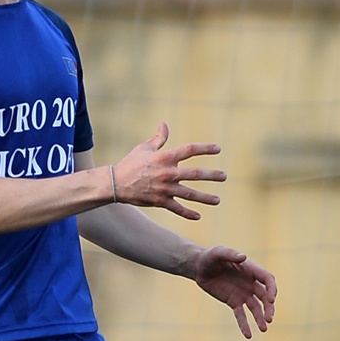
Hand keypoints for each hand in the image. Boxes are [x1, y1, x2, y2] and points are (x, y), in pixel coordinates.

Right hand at [111, 122, 225, 219]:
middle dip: (211, 175)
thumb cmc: (131, 163)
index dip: (205, 148)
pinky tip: (198, 216)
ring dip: (205, 198)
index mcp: (164, 157)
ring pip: (189, 194)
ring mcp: (164, 189)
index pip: (189, 150)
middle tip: (224, 176)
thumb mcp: (144, 148)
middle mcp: (167, 173)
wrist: (115, 183)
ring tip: (217, 200)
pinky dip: (187, 213)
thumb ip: (159, 138)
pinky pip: (176, 208)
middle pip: (194, 174)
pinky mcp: (159, 201)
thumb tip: (164, 124)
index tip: (217, 149)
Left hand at [191, 246, 276, 338]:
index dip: (272, 289)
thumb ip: (230, 254)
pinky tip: (248, 335)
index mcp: (251, 270)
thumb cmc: (210, 257)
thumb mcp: (218, 252)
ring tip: (264, 329)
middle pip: (265, 296)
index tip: (271, 300)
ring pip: (256, 307)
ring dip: (260, 318)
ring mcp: (243, 293)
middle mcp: (250, 283)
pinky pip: (241, 315)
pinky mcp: (233, 302)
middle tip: (269, 318)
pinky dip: (244, 324)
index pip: (267, 280)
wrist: (199, 268)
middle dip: (269, 307)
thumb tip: (243, 257)